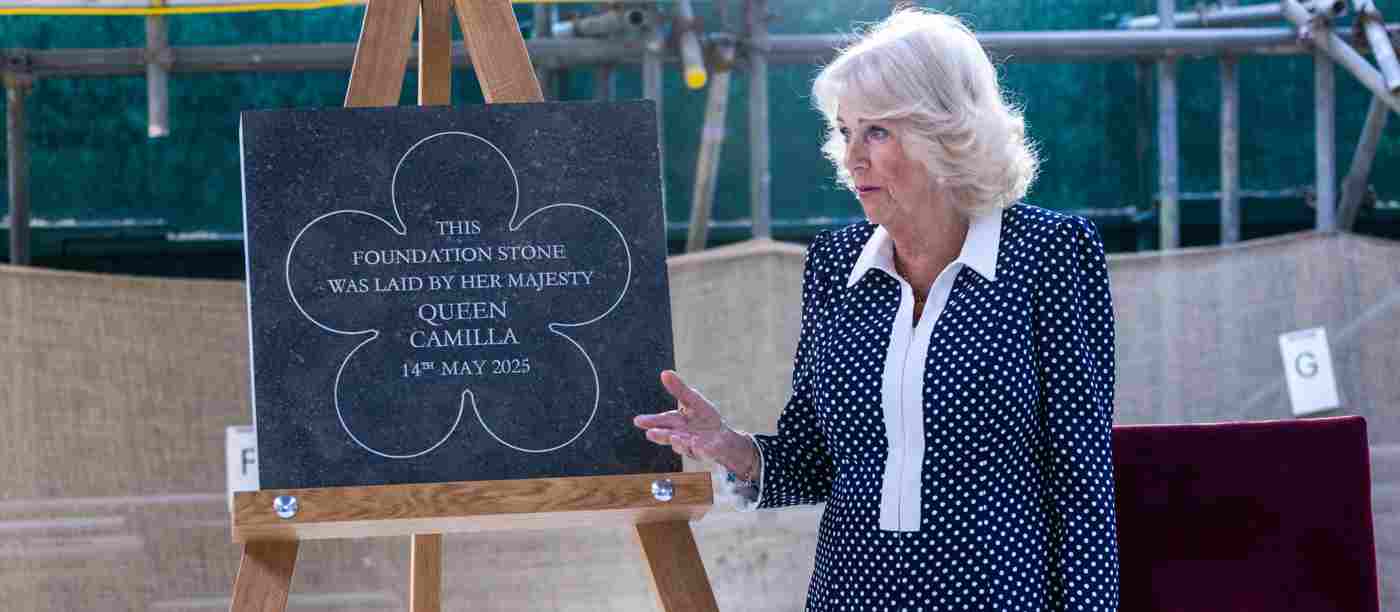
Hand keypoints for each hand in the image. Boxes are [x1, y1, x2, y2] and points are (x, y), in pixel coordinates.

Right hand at [633, 370, 757, 478]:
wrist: (724, 438)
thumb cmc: (704, 418)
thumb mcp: (693, 400)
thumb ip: (679, 390)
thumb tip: (664, 372)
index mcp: (676, 423)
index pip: (662, 421)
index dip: (650, 421)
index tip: (637, 421)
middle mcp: (682, 436)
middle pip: (669, 436)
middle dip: (660, 435)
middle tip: (650, 434)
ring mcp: (694, 447)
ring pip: (685, 446)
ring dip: (680, 443)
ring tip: (675, 438)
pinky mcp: (709, 452)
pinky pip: (706, 451)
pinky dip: (702, 449)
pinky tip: (701, 445)